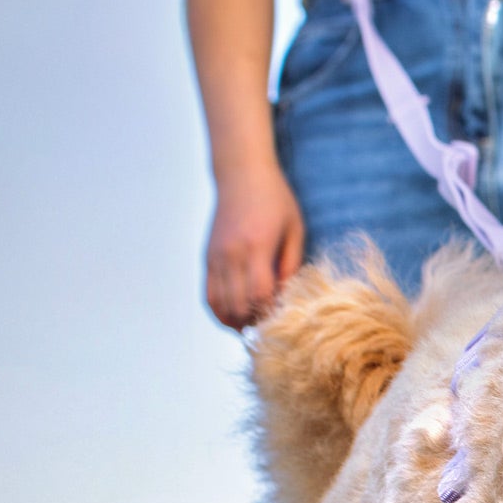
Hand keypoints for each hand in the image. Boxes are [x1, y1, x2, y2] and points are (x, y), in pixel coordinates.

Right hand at [205, 164, 304, 329]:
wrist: (241, 175)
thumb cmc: (275, 199)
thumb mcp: (294, 229)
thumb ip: (291, 264)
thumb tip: (289, 297)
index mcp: (256, 246)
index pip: (259, 293)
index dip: (271, 312)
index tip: (285, 318)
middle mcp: (231, 254)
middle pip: (238, 304)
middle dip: (255, 322)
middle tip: (272, 327)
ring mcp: (216, 257)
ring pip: (220, 304)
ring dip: (237, 322)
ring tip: (254, 327)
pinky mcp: (207, 258)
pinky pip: (208, 295)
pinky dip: (220, 312)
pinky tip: (235, 319)